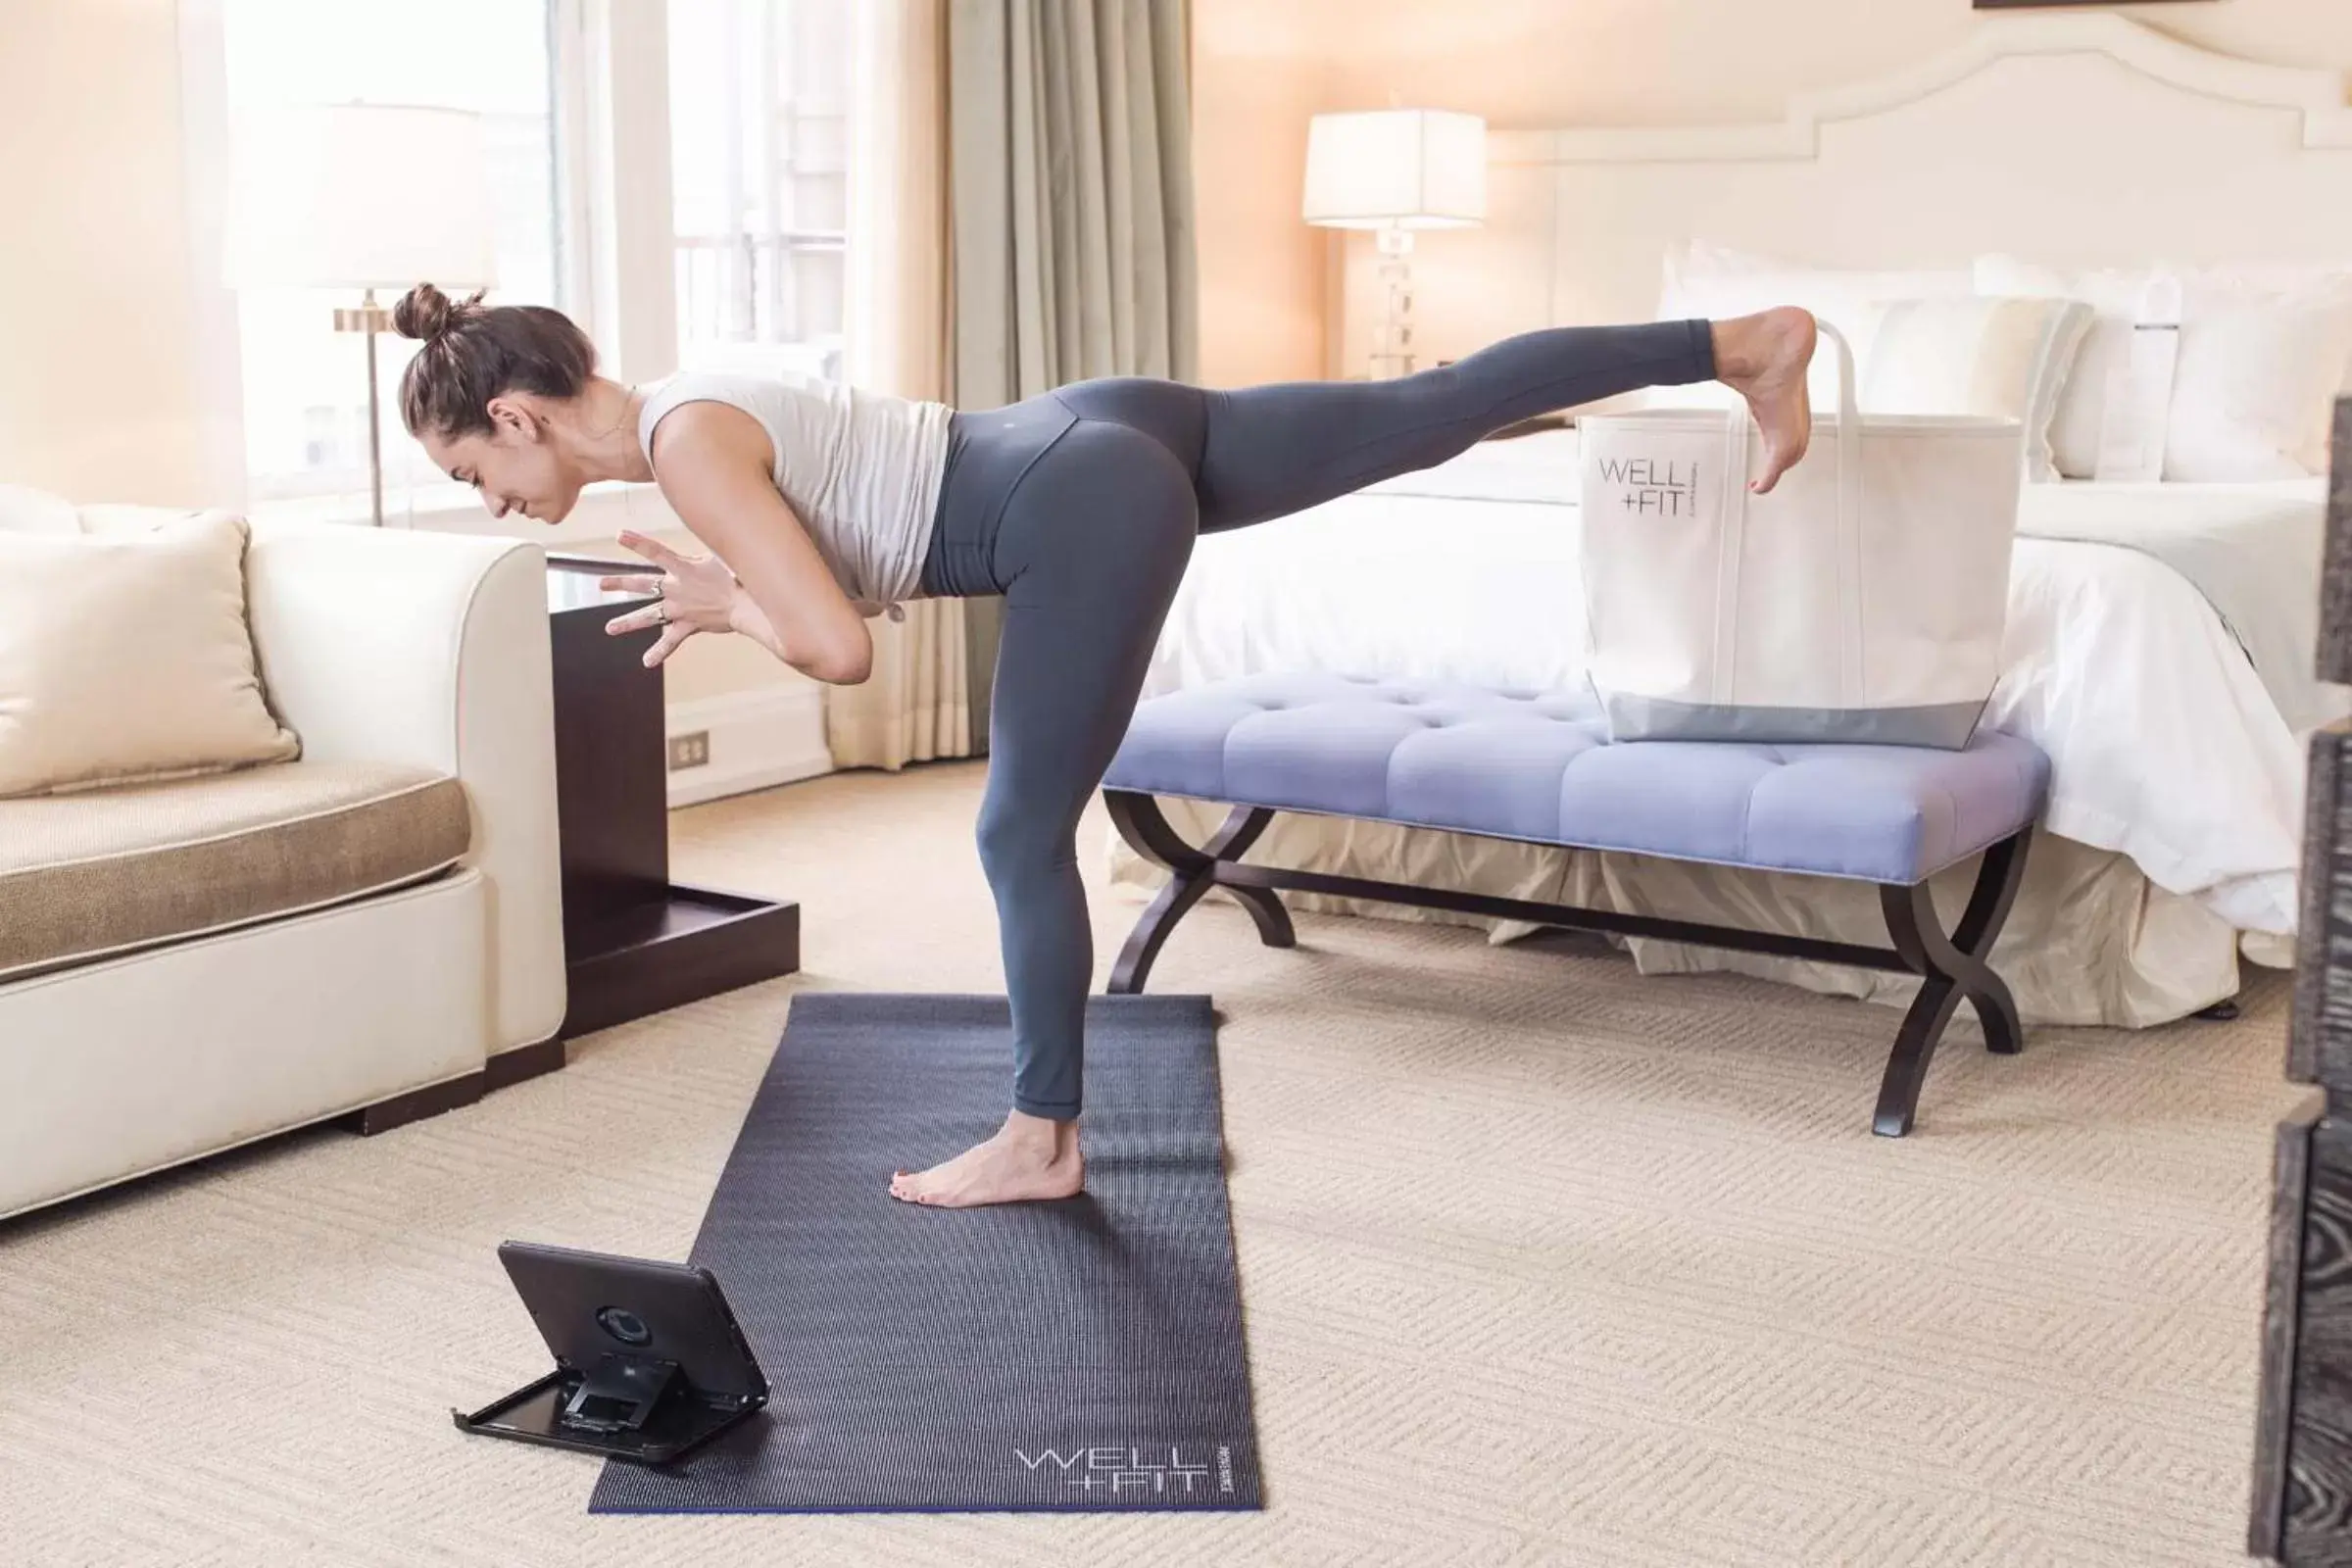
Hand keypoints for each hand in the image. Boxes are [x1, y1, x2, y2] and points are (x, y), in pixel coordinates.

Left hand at [600, 530, 739, 667]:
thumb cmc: (739, 578)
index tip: (618, 535)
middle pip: (642, 584)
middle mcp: (676, 588)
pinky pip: (671, 641)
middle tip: (602, 584)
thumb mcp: (721, 558)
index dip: (636, 543)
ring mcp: (679, 609)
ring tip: (609, 628)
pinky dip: (659, 651)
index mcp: (683, 568)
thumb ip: (706, 554)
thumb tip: (705, 546)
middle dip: (620, 583)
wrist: (747, 604)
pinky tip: (646, 662)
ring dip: (627, 622)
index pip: (655, 552)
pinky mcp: (688, 625)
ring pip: (648, 616)